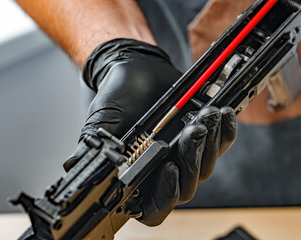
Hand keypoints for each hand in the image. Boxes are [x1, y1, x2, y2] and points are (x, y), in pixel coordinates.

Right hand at [63, 39, 236, 225]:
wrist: (136, 69)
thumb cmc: (118, 96)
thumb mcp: (102, 123)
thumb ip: (94, 147)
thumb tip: (75, 168)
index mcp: (137, 173)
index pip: (154, 204)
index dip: (164, 196)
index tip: (169, 169)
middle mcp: (161, 168)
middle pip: (186, 186)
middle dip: (191, 160)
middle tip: (190, 131)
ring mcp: (183, 153)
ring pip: (206, 166)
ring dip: (209, 144)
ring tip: (204, 117)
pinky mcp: (201, 136)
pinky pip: (220, 144)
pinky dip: (225, 132)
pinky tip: (222, 115)